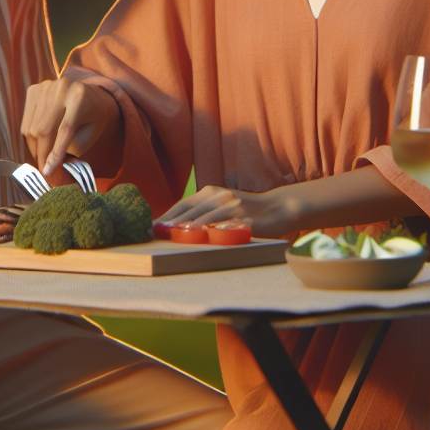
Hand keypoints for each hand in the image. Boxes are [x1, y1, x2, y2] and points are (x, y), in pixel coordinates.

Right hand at [22, 75, 118, 175]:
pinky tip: (39, 142)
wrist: (88, 92)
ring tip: (43, 156)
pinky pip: (25, 121)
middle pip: (44, 129)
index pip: (65, 130)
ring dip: (35, 147)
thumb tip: (50, 166)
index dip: (55, 153)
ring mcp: (45, 88)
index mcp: (80, 98)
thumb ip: (74, 147)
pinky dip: (30, 136)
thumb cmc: (92, 116)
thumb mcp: (91, 131)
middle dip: (42, 154)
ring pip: (32, 127)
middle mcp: (61, 89)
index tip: (47, 172)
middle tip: (43, 170)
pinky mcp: (33, 90)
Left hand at [158, 184, 295, 239]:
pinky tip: (204, 237)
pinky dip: (214, 231)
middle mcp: (220, 196)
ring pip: (207, 216)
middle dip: (172, 222)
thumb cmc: (245, 210)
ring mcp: (233, 206)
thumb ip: (203, 211)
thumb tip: (177, 226)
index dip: (168, 215)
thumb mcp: (222, 205)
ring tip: (174, 234)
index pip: (184, 204)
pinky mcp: (245, 218)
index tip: (152, 226)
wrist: (277, 207)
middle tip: (156, 233)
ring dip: (189, 226)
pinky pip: (227, 226)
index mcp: (211, 192)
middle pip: (191, 210)